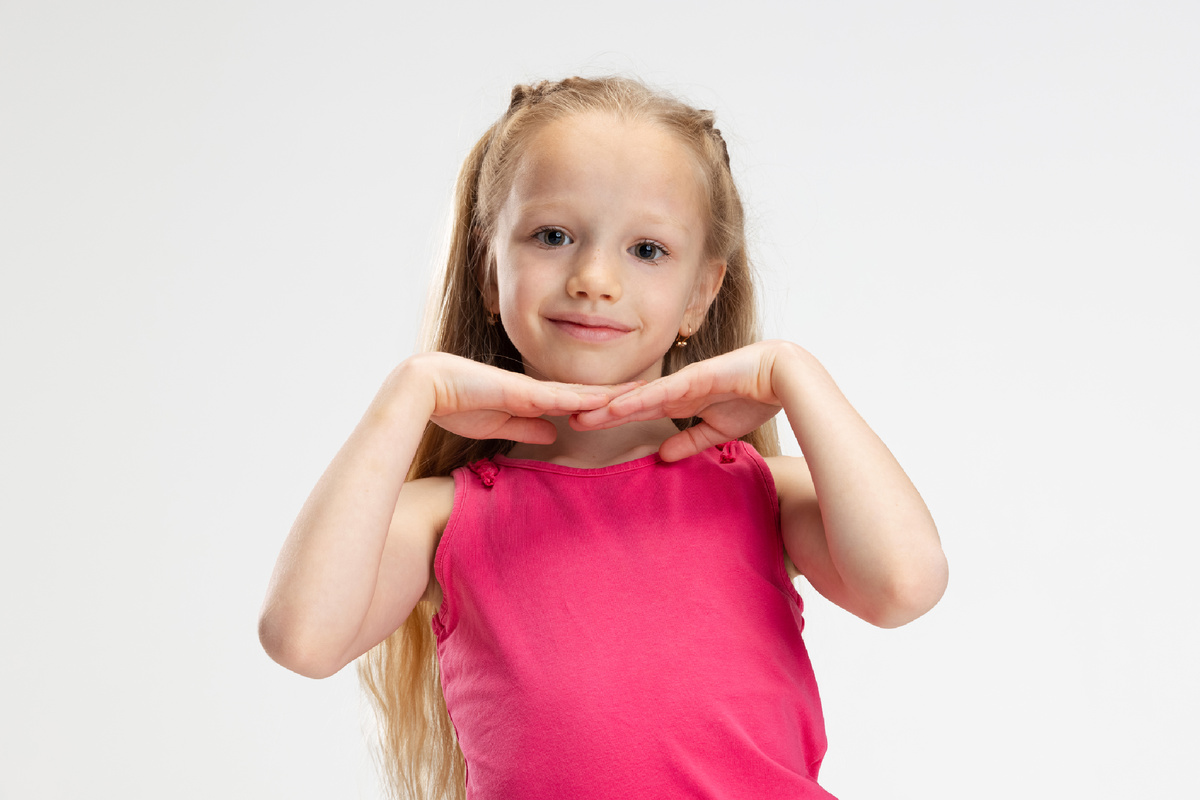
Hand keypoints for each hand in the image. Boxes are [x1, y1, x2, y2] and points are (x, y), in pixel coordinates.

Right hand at [403, 353, 637, 443]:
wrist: (425, 387)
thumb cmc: (456, 403)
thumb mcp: (501, 424)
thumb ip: (527, 428)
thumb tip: (554, 434)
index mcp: (533, 398)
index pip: (577, 400)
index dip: (605, 400)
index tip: (631, 401)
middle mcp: (537, 389)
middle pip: (587, 391)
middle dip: (620, 392)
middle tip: (655, 390)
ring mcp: (530, 388)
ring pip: (580, 392)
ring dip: (611, 394)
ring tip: (643, 392)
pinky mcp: (519, 392)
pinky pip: (557, 397)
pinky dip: (582, 399)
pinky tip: (604, 400)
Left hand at [571, 341, 788, 460]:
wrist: (785, 376)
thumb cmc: (756, 397)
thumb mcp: (717, 430)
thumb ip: (689, 442)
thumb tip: (663, 456)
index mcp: (680, 401)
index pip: (638, 410)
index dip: (611, 417)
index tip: (584, 424)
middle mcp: (675, 390)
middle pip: (629, 401)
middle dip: (599, 410)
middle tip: (566, 418)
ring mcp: (683, 383)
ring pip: (637, 396)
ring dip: (608, 406)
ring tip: (580, 415)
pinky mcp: (695, 379)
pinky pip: (660, 393)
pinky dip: (637, 401)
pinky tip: (615, 408)